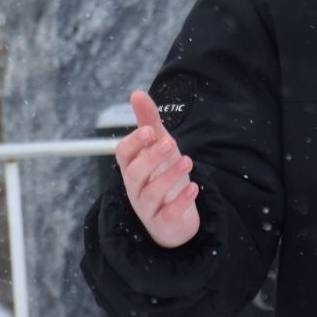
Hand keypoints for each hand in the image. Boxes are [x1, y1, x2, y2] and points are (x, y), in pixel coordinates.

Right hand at [115, 89, 200, 248]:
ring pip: (150, 194)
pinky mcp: (162, 222)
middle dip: (151, 157)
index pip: (122, 154)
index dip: (134, 143)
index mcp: (132, 166)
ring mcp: (147, 207)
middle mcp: (135, 187)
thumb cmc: (162, 175)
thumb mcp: (159, 146)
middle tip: (170, 142)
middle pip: (133, 174)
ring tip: (188, 160)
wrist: (174, 218)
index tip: (149, 131)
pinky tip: (193, 187)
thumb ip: (148, 121)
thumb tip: (137, 93)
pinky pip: (167, 215)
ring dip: (169, 176)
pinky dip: (180, 202)